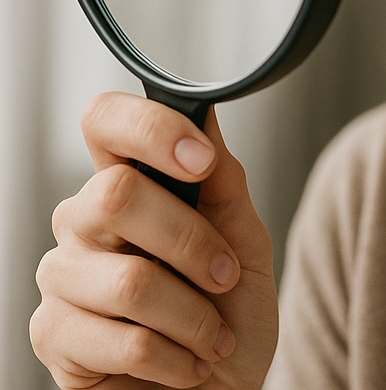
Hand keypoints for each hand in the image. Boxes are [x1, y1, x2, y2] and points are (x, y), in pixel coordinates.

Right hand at [31, 92, 278, 388]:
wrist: (226, 388)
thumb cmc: (231, 309)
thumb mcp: (245, 236)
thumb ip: (222, 179)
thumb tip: (204, 111)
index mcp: (130, 181)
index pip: (104, 121)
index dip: (148, 128)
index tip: (201, 160)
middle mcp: (85, 220)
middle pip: (114, 195)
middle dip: (189, 240)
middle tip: (225, 274)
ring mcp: (63, 276)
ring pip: (129, 279)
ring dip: (193, 315)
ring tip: (213, 335)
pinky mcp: (53, 335)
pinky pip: (123, 339)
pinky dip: (175, 357)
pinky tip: (187, 363)